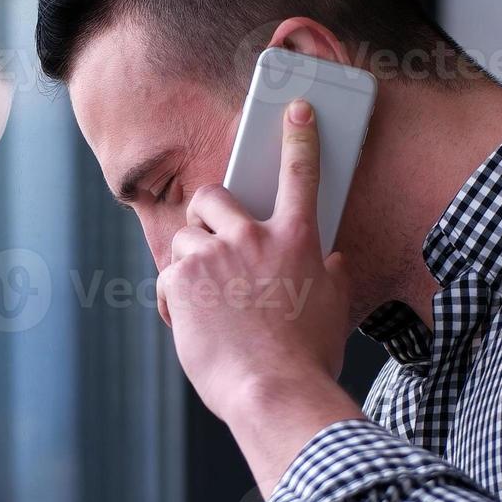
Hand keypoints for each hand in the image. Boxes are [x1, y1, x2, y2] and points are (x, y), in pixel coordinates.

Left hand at [158, 99, 362, 490]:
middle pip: (215, 196)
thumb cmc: (308, 359)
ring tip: (204, 301)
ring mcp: (215, 256)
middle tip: (208, 236)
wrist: (274, 392)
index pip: (302, 174)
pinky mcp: (181, 279)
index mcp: (298, 241)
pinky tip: (189, 324)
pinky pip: (166, 276)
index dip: (299, 136)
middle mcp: (255, 238)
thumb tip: (335, 260)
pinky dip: (172, 300)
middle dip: (205, 212)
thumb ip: (331, 276)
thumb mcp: (333, 310)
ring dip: (189, 264)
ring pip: (185, 237)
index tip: (296, 110)